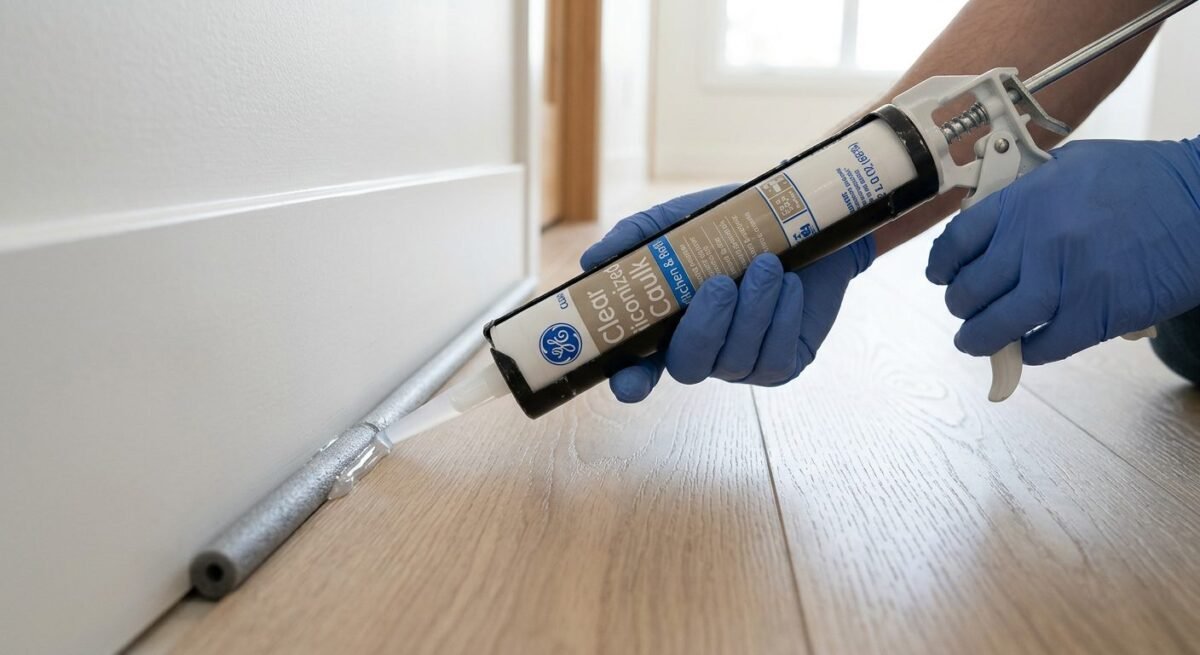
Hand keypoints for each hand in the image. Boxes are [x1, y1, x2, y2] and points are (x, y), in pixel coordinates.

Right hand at [580, 185, 873, 401]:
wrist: (807, 220)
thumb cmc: (736, 224)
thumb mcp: (684, 220)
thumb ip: (639, 237)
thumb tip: (592, 260)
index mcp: (668, 325)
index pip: (639, 368)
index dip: (630, 380)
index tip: (628, 381)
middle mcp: (702, 351)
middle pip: (688, 367)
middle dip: (704, 327)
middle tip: (721, 283)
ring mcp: (741, 364)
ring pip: (735, 361)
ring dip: (752, 310)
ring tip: (767, 265)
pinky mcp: (782, 366)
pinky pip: (775, 359)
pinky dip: (782, 319)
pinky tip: (790, 286)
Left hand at [927, 138, 1199, 363]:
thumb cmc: (1148, 181)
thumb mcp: (1075, 167)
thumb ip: (1030, 192)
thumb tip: (995, 220)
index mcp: (1026, 199)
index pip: (959, 240)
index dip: (942, 265)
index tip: (940, 276)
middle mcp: (1037, 239)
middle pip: (971, 288)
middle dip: (960, 306)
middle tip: (964, 311)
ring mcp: (1065, 278)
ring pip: (997, 324)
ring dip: (979, 339)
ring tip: (975, 341)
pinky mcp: (1096, 313)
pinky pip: (1045, 345)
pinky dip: (1030, 352)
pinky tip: (1028, 348)